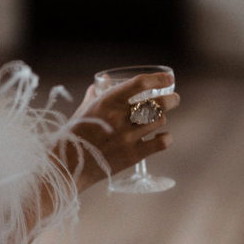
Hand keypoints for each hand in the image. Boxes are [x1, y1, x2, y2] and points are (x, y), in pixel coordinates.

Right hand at [65, 71, 179, 191]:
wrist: (68, 165)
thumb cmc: (75, 134)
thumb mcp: (83, 108)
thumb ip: (97, 92)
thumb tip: (106, 78)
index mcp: (106, 102)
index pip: (139, 84)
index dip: (157, 79)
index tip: (168, 78)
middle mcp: (119, 118)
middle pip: (156, 103)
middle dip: (171, 99)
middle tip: (174, 98)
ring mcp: (127, 137)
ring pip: (159, 121)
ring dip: (162, 118)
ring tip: (160, 118)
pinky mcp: (132, 155)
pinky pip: (161, 143)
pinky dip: (166, 138)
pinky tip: (163, 136)